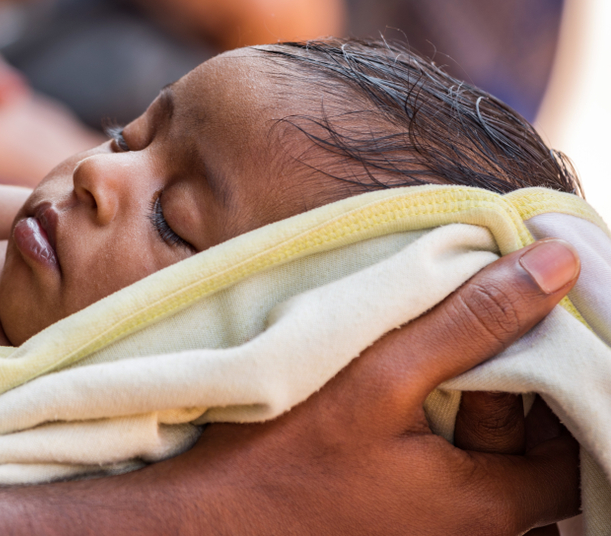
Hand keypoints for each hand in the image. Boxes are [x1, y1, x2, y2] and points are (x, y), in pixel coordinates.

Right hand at [139, 239, 580, 534]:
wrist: (201, 523)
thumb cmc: (281, 457)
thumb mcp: (378, 377)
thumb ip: (470, 321)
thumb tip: (557, 265)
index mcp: (487, 509)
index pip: (575, 445)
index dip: (561, 382)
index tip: (522, 333)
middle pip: (536, 459)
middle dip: (516, 396)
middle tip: (465, 344)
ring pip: (491, 471)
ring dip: (477, 417)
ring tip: (433, 369)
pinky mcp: (399, 531)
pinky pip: (450, 486)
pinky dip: (444, 442)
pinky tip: (403, 411)